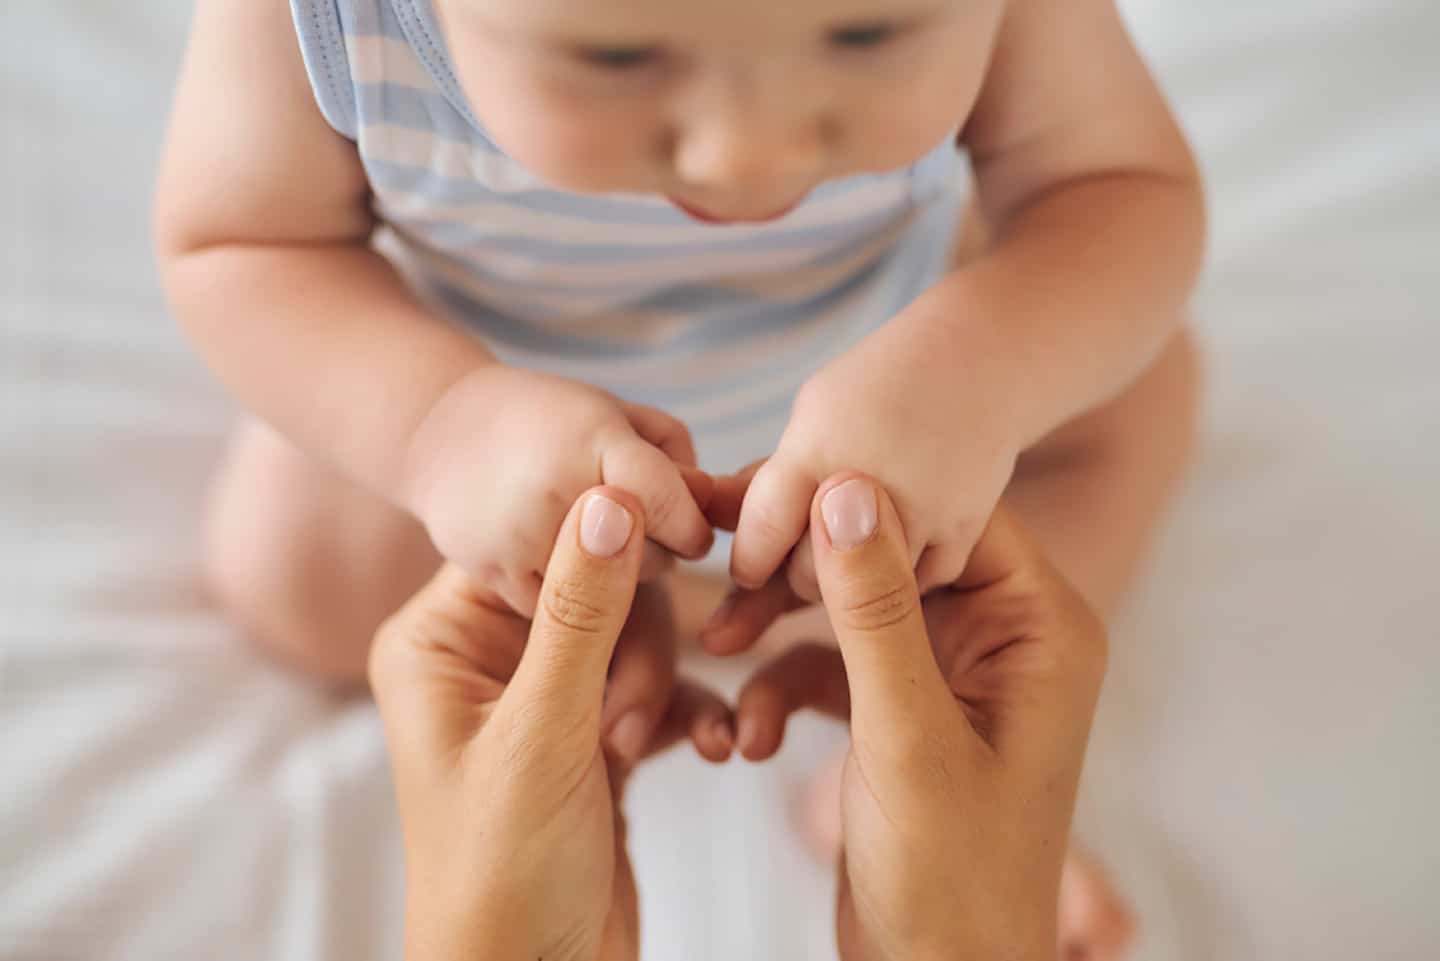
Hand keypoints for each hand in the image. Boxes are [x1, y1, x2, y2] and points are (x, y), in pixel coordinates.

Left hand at [369, 488, 732, 960]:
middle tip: (626, 720)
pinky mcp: (593, 742)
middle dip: (631, 651)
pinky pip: (658, 692)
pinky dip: (687, 715)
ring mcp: (544, 703)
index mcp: (441, 644)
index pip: (529, 547)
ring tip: (640, 749)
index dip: (601, 544)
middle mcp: (487, 663)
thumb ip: (582, 611)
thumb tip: (611, 498)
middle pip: (594, 589)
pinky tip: (715, 747)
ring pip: (635, 639)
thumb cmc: (501, 874)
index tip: (672, 547)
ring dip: (657, 689)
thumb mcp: (543, 732)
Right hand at [404, 365, 715, 615]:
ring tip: (589, 537)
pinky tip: (555, 558)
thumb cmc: (557, 421)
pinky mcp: (491, 574)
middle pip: (646, 557)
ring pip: (606, 594)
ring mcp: (518, 537)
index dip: (693, 526)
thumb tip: (707, 513)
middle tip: (632, 527)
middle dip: (654, 548)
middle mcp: (554, 491)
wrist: (446, 431)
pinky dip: (567, 595)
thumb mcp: (623, 415)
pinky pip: (560, 612)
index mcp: (592, 439)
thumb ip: (677, 460)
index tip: (691, 531)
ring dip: (613, 578)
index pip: (673, 505)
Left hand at [727, 307, 1019, 601]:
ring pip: (860, 595)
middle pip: (805, 577)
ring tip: (852, 539)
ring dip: (848, 580)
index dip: (749, 561)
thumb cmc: (875, 388)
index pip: (760, 537)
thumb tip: (709, 531)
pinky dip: (900, 572)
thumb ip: (765, 483)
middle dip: (797, 570)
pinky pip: (912, 587)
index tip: (753, 563)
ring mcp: (920, 514)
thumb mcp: (810, 418)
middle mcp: (866, 488)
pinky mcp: (961, 534)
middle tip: (809, 545)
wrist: (976, 360)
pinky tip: (899, 537)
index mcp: (814, 453)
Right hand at [733, 473, 1106, 960]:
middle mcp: (1001, 637)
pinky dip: (784, 685)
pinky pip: (832, 662)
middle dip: (803, 567)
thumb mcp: (907, 736)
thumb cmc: (952, 876)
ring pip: (851, 604)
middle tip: (727, 559)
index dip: (862, 495)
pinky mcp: (902, 708)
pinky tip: (753, 734)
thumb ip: (876, 610)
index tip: (771, 491)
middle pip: (891, 552)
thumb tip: (844, 489)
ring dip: (780, 626)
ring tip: (718, 645)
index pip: (951, 513)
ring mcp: (950, 673)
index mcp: (1037, 626)